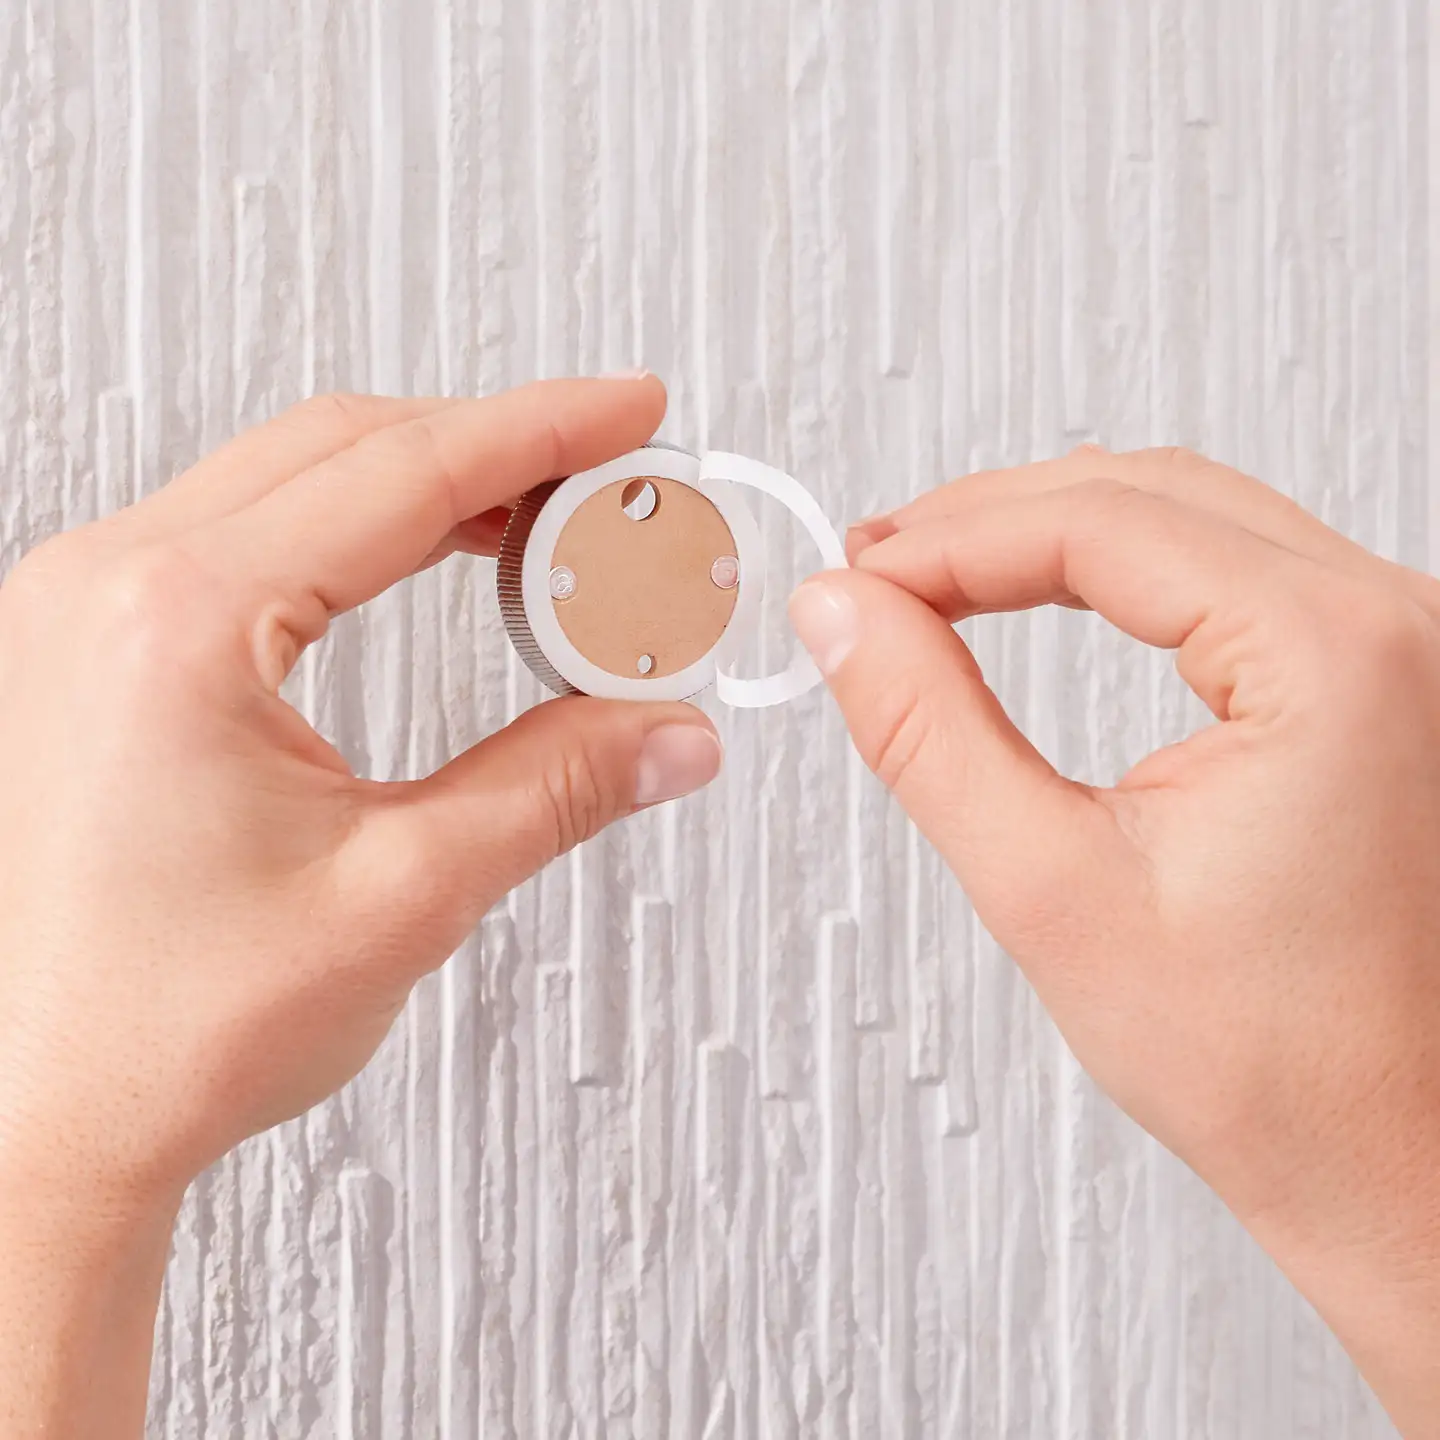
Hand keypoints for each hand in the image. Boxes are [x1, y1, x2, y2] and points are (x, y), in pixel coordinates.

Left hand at [0, 377, 722, 1436]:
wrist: (37, 1120)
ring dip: (428, 480)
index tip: (630, 413)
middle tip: (611, 479)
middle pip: (348, 443)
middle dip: (496, 446)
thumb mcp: (403, 896)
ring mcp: (85, 608)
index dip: (542, 431)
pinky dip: (357, 525)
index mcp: (179, 623)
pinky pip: (247, 529)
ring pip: (294, 475)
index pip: (405, 472)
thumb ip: (556, 788)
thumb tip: (668, 734)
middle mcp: (111, 586)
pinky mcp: (93, 644)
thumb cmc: (162, 1030)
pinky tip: (430, 556)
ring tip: (544, 525)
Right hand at [790, 446, 1439, 1436]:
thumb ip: (926, 731)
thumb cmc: (1272, 1064)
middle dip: (989, 520)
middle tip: (873, 572)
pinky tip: (1039, 592)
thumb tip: (842, 619)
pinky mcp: (1378, 677)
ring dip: (1048, 533)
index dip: (949, 541)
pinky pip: (1229, 565)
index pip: (1099, 525)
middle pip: (1145, 492)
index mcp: (1331, 656)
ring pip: (1187, 514)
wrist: (1389, 1150)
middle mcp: (1390, 625)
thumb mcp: (1051, 889)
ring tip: (931, 580)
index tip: (853, 582)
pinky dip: (1117, 569)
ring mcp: (1398, 645)